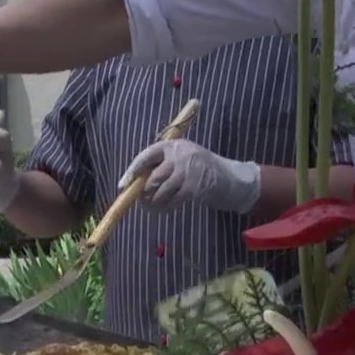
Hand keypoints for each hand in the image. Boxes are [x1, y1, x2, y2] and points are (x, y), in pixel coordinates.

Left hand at [118, 140, 260, 213]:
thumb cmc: (202, 171)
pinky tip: (167, 209)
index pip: (146, 156)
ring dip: (154, 203)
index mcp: (174, 145)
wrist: (232, 180)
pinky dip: (167, 207)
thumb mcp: (182, 161)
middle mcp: (180, 154)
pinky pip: (172, 200)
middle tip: (144, 202)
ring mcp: (187, 169)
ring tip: (155, 207)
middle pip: (151, 177)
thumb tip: (135, 182)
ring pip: (160, 191)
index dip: (132, 171)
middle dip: (144, 193)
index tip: (123, 185)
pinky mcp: (193, 186)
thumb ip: (163, 166)